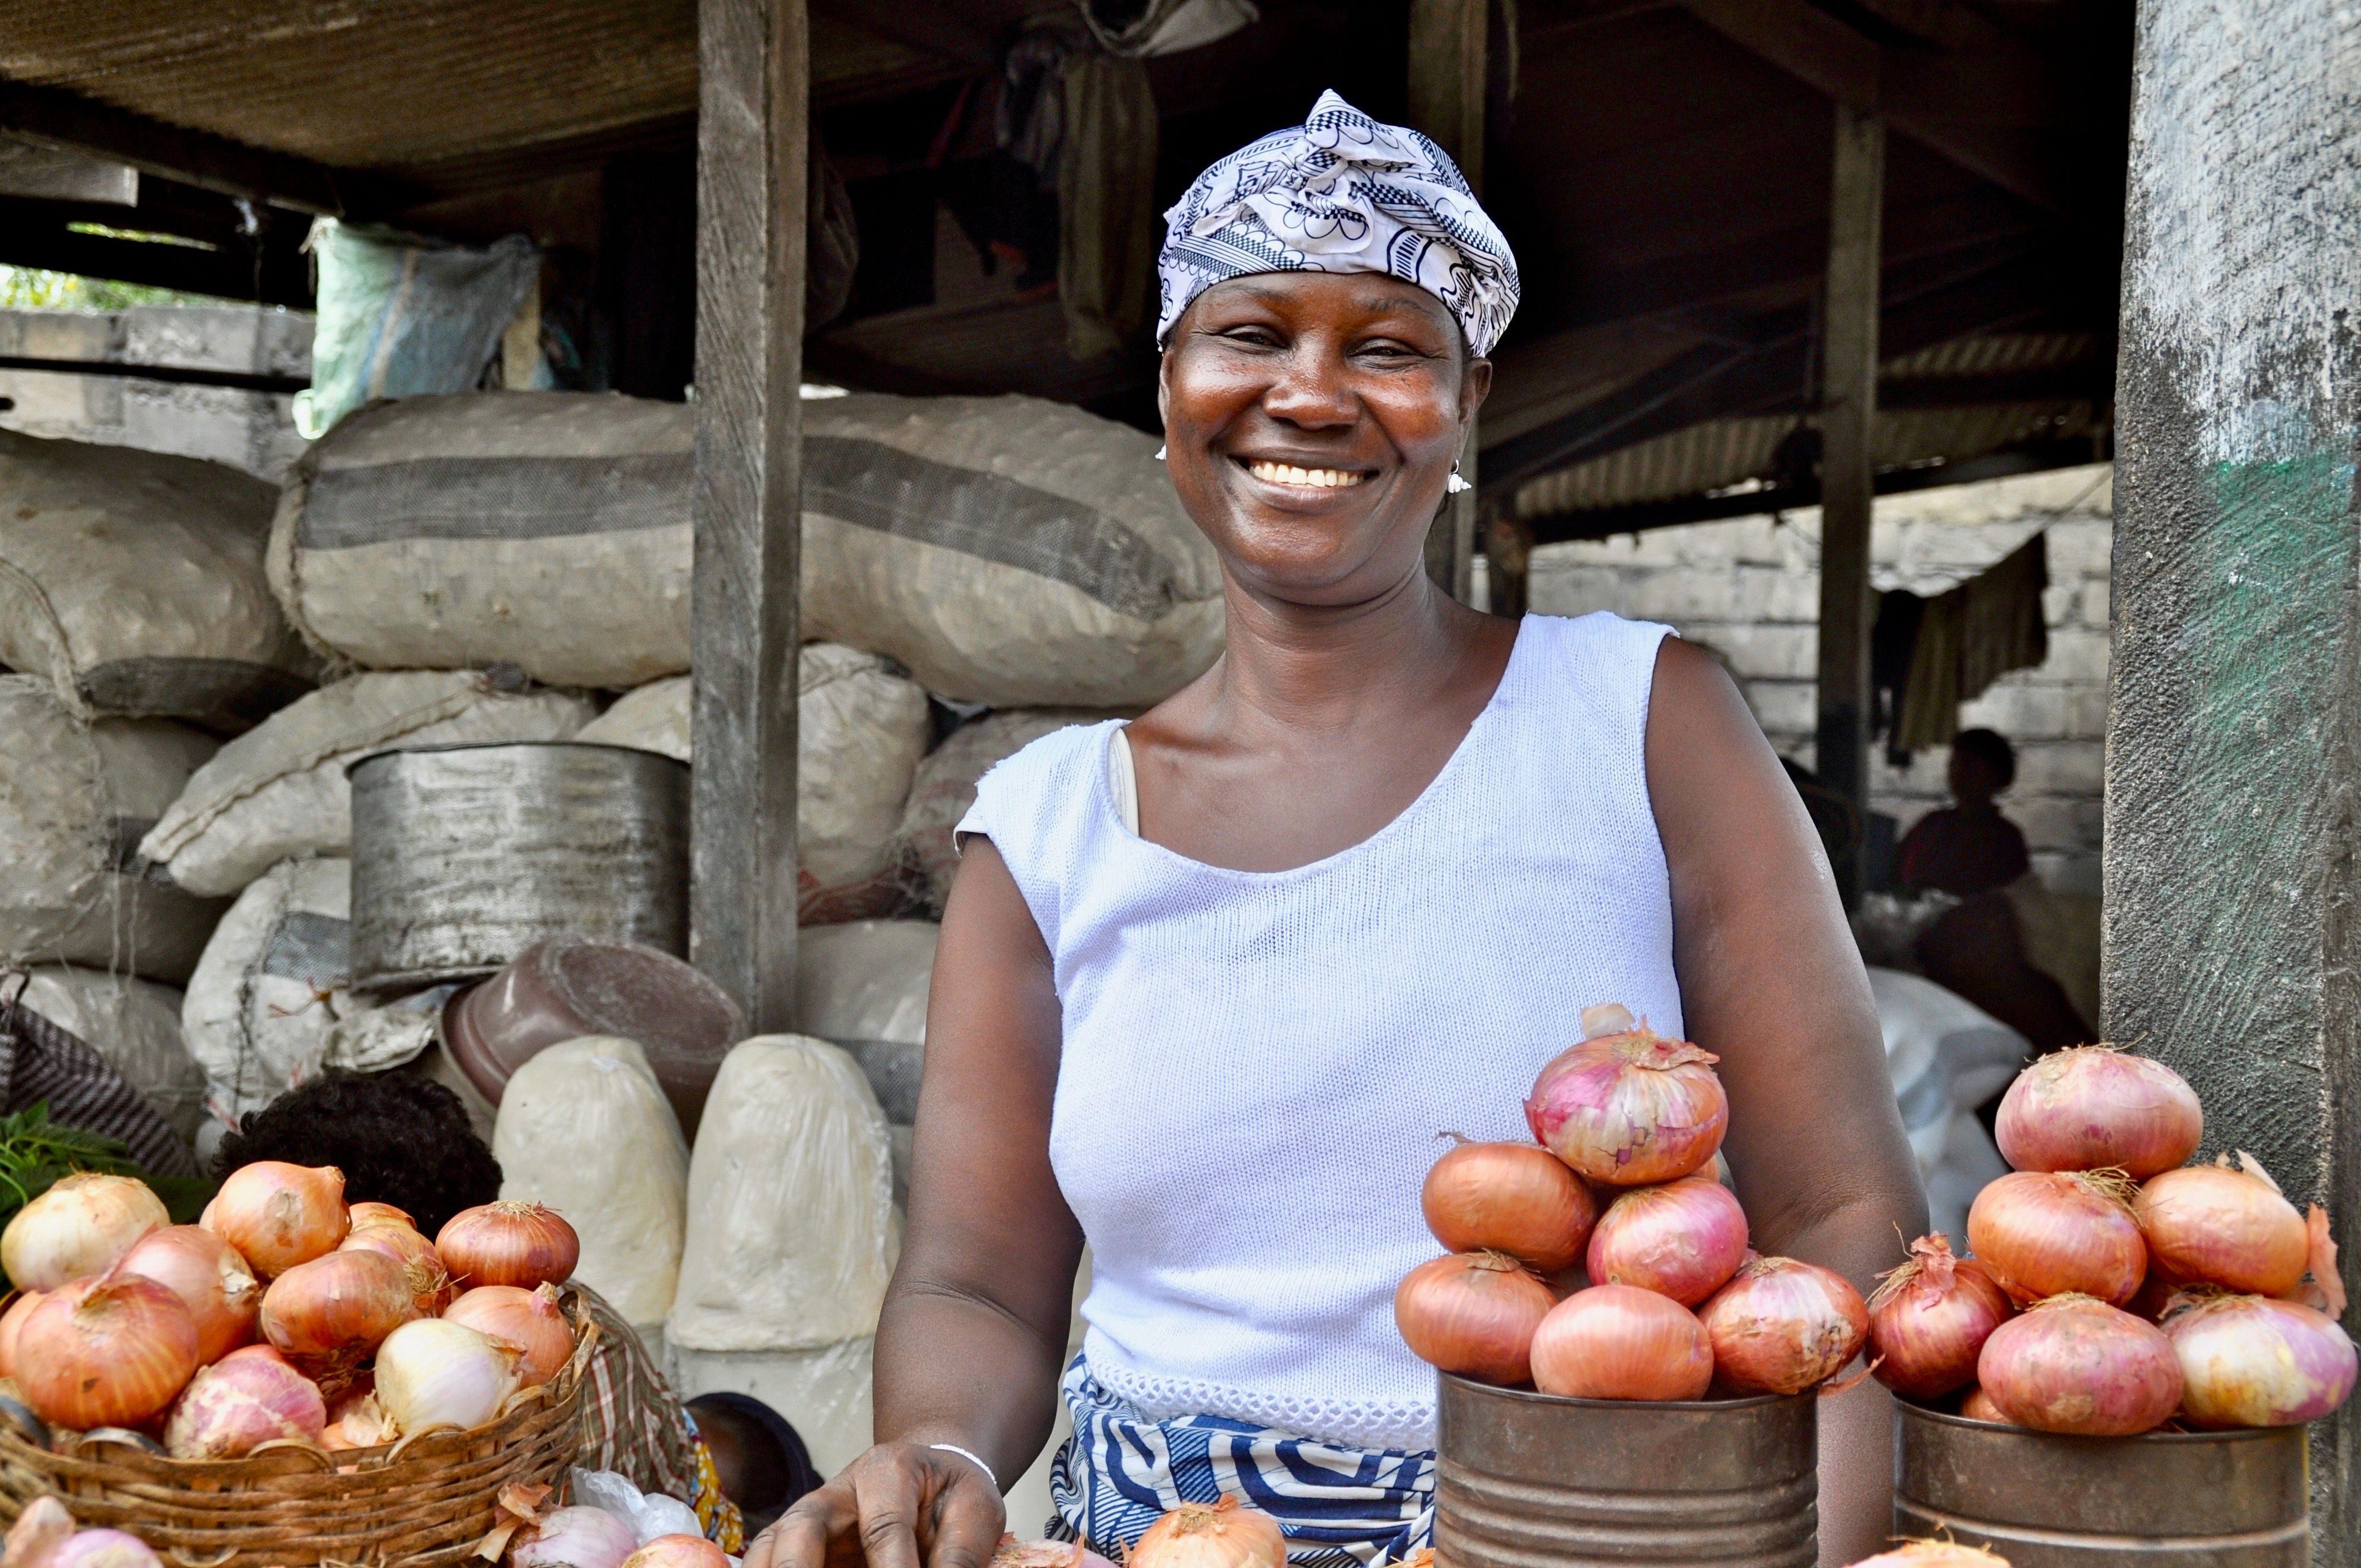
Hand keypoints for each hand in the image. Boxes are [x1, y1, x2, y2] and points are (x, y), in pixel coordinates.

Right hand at [747, 1441, 1006, 1567]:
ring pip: (771, 1546)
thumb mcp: (976, 1511)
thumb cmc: (952, 1497)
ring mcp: (808, 1519)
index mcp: (887, 1469)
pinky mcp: (793, 1546)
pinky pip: (762, 1562)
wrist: (933, 1479)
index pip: (883, 1527)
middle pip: (804, 1528)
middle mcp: (836, 1491)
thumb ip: (960, 1555)